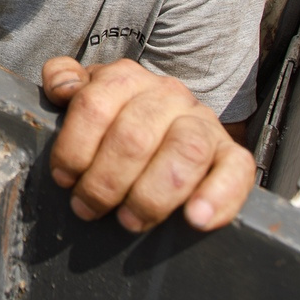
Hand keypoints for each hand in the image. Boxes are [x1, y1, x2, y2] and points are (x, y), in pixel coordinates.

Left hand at [42, 57, 254, 232]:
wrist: (169, 124)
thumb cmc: (115, 119)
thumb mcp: (86, 94)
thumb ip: (63, 80)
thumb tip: (62, 89)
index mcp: (127, 78)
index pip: (95, 105)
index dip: (74, 147)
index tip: (63, 178)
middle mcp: (169, 95)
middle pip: (135, 136)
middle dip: (104, 181)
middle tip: (88, 208)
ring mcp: (203, 122)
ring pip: (185, 151)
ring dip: (152, 194)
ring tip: (130, 221)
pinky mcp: (233, 154)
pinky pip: (237, 170)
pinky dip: (217, 197)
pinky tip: (195, 220)